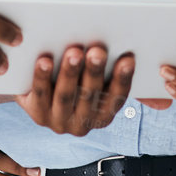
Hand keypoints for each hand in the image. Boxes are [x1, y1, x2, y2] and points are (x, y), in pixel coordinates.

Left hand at [15, 43, 136, 135]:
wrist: (40, 93)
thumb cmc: (76, 81)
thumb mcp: (97, 82)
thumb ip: (114, 74)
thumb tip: (137, 60)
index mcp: (104, 115)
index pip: (117, 97)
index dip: (123, 79)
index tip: (128, 59)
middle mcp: (83, 123)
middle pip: (90, 95)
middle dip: (95, 72)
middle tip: (97, 52)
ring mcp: (59, 121)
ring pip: (66, 96)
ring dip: (70, 73)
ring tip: (74, 53)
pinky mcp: (38, 114)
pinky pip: (40, 95)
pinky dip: (42, 77)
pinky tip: (45, 62)